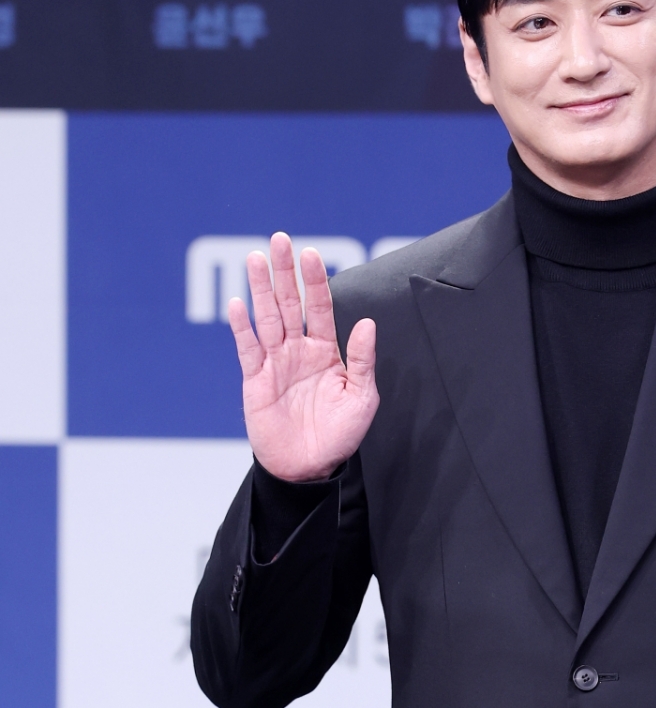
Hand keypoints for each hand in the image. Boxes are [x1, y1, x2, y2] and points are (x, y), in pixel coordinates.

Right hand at [229, 232, 378, 481]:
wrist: (310, 467)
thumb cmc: (339, 435)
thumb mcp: (361, 398)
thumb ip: (362, 361)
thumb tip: (366, 324)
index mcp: (325, 351)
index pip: (319, 308)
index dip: (315, 281)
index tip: (310, 254)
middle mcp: (298, 350)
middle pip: (289, 304)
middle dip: (284, 272)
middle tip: (279, 240)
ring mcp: (275, 363)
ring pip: (267, 318)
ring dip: (260, 289)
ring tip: (255, 259)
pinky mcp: (255, 380)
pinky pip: (248, 349)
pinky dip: (241, 327)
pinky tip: (237, 304)